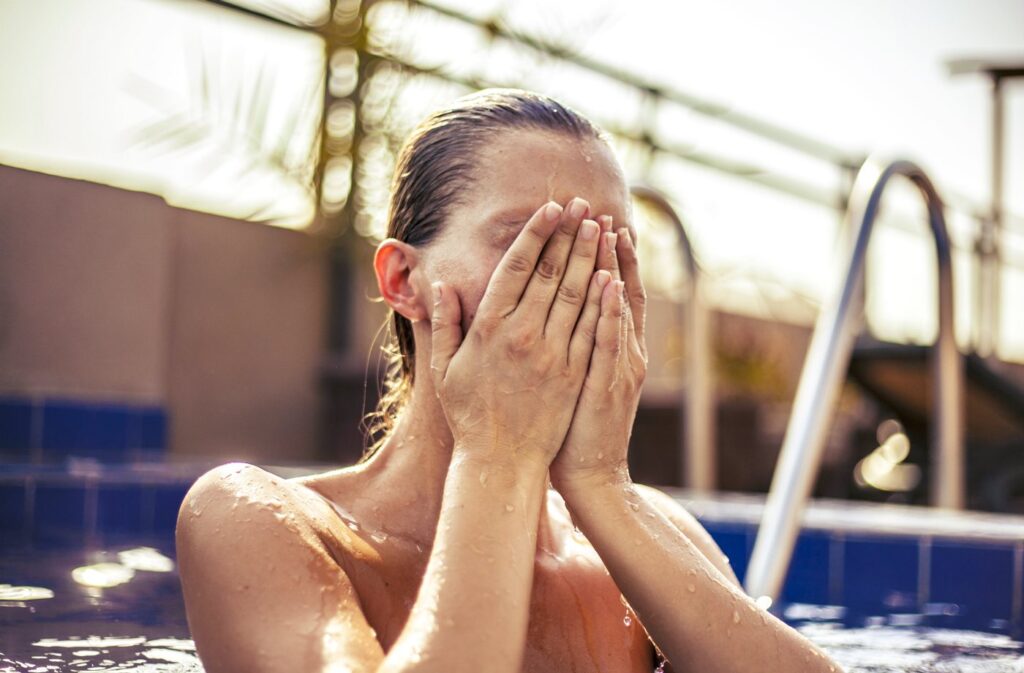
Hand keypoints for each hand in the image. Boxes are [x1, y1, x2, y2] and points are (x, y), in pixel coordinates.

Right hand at [429, 198, 611, 472]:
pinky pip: (592, 328)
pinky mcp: (575, 373)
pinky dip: (603, 299)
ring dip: (590, 257)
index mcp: (489, 330)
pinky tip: (612, 274)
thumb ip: (444, 325)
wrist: (502, 462)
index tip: (550, 208)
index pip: (515, 269)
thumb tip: (442, 286)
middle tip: (585, 205)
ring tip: (602, 227)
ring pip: (576, 295)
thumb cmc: (469, 416)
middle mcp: (523, 336)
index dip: (535, 235)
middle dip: (569, 235)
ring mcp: (553, 355)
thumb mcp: (445, 370)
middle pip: (550, 273)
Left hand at [550, 217, 647, 489]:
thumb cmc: (575, 428)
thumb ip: (579, 342)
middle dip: (608, 252)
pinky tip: (606, 284)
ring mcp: (618, 367)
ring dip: (612, 270)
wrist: (592, 475)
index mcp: (612, 348)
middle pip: (616, 292)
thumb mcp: (583, 379)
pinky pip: (608, 343)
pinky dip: (609, 313)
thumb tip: (570, 310)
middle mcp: (622, 351)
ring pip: (616, 310)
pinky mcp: (608, 386)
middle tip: (601, 213)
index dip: (607, 259)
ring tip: (608, 232)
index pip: (611, 293)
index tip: (597, 224)